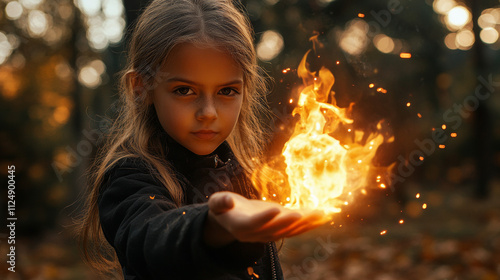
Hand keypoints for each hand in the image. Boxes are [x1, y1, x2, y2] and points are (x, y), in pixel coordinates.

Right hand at [204, 191, 327, 246]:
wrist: (231, 221)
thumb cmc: (223, 208)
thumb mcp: (217, 203)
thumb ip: (220, 202)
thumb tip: (227, 201)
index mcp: (241, 226)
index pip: (254, 224)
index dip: (265, 218)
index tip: (276, 208)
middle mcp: (257, 234)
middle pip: (275, 229)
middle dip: (289, 222)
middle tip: (301, 213)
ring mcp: (270, 233)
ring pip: (290, 231)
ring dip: (306, 223)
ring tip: (321, 214)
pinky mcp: (280, 228)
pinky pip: (297, 228)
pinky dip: (310, 223)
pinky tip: (323, 215)